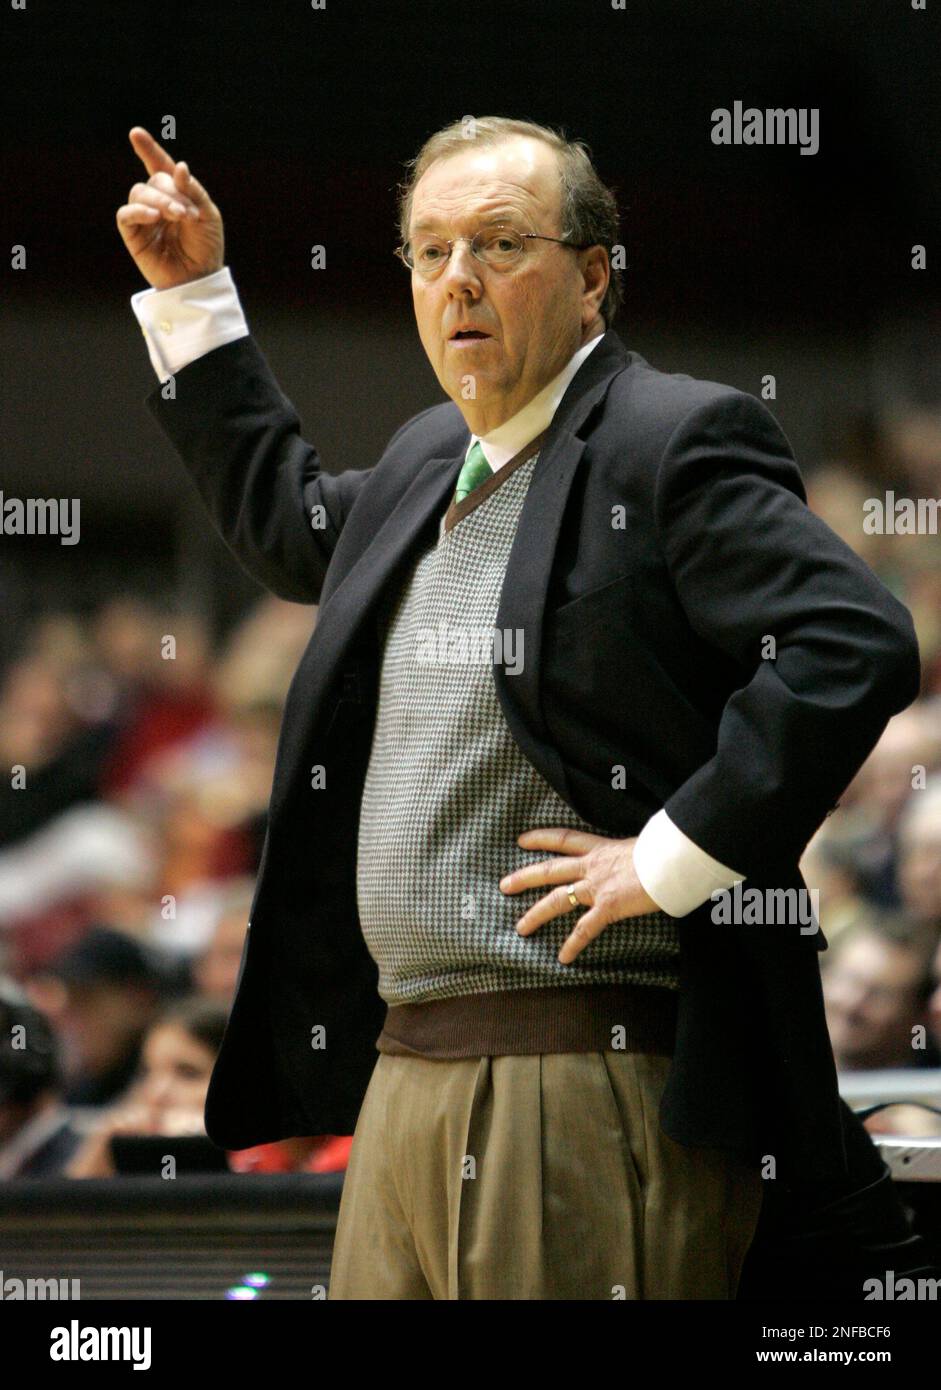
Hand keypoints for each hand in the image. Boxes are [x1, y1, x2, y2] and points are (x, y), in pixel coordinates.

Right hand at [116, 126, 223, 288]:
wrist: (200, 278)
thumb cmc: (206, 247)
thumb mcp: (208, 215)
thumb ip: (193, 191)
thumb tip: (179, 167)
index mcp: (175, 193)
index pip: (159, 166)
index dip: (148, 150)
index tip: (135, 133)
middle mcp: (157, 201)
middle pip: (154, 180)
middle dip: (171, 193)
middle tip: (188, 214)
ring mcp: (144, 217)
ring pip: (140, 193)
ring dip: (160, 201)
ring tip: (178, 217)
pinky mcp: (133, 234)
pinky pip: (126, 215)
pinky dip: (138, 211)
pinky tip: (154, 216)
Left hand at [499, 827, 661, 964]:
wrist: (671, 860)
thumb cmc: (663, 851)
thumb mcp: (640, 846)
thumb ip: (629, 854)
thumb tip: (635, 858)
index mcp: (600, 849)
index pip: (564, 839)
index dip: (541, 838)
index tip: (521, 840)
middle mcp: (593, 866)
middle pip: (550, 870)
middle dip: (524, 877)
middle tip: (504, 885)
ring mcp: (597, 886)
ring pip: (557, 899)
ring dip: (536, 914)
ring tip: (520, 928)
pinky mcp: (607, 906)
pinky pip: (584, 929)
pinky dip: (573, 944)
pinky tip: (563, 958)